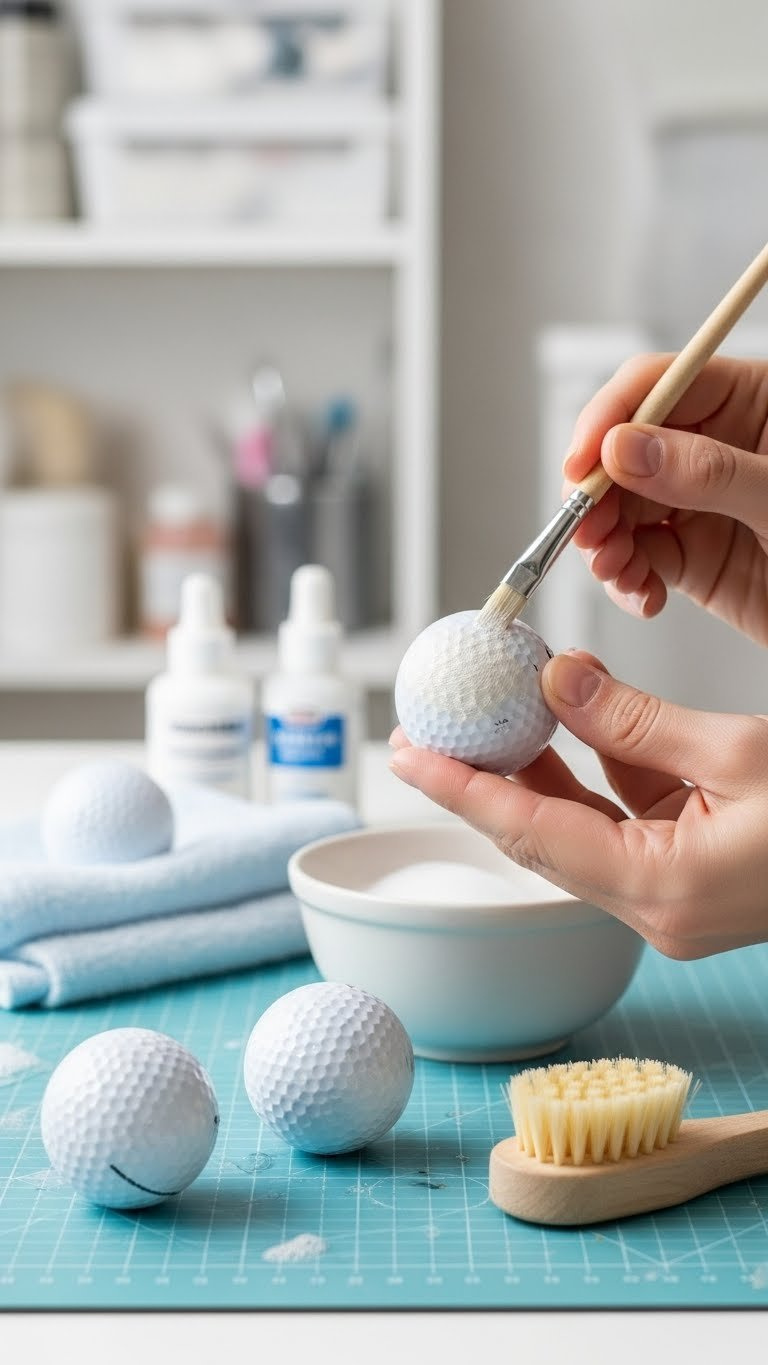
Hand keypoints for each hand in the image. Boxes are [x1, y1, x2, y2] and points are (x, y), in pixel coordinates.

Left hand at [389, 651, 767, 959]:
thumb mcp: (740, 751)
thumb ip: (636, 720)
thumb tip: (556, 680)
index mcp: (667, 891)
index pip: (534, 836)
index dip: (463, 791)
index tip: (406, 752)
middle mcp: (658, 909)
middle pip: (542, 839)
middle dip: (484, 780)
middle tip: (427, 729)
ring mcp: (671, 898)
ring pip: (576, 829)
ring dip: (536, 771)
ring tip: (489, 712)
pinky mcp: (687, 876)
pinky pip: (619, 822)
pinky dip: (592, 773)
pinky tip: (567, 722)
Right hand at [566, 353, 767, 643]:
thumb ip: (708, 472)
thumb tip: (626, 449)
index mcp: (749, 401)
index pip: (658, 385)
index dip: (609, 418)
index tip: (583, 463)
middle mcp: (716, 447)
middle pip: (627, 451)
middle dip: (599, 494)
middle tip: (586, 530)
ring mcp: (701, 503)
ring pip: (624, 509)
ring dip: (607, 542)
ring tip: (616, 570)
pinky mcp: (695, 556)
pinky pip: (641, 558)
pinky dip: (628, 579)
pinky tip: (641, 593)